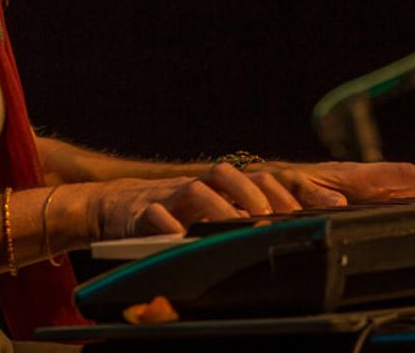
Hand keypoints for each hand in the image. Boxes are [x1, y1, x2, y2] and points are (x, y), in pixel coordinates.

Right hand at [86, 163, 304, 238]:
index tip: (302, 213)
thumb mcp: (206, 213)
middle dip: (253, 196)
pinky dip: (171, 226)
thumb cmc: (170, 213)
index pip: (254, 178)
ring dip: (220, 208)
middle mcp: (195, 187)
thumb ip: (240, 218)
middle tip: (271, 220)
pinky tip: (185, 239)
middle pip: (226, 175)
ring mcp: (167, 197)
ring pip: (196, 191)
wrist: (112, 206)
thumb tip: (285, 232)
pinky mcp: (140, 215)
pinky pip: (155, 215)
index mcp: (215, 187)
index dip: (281, 193)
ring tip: (237, 228)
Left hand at [254, 161, 414, 207]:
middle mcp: (365, 175)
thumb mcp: (290, 190)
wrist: (261, 180)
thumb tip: (338, 204)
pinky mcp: (360, 191)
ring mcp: (365, 182)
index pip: (403, 176)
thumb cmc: (275, 186)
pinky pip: (397, 192)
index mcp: (354, 174)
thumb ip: (312, 195)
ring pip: (410, 183)